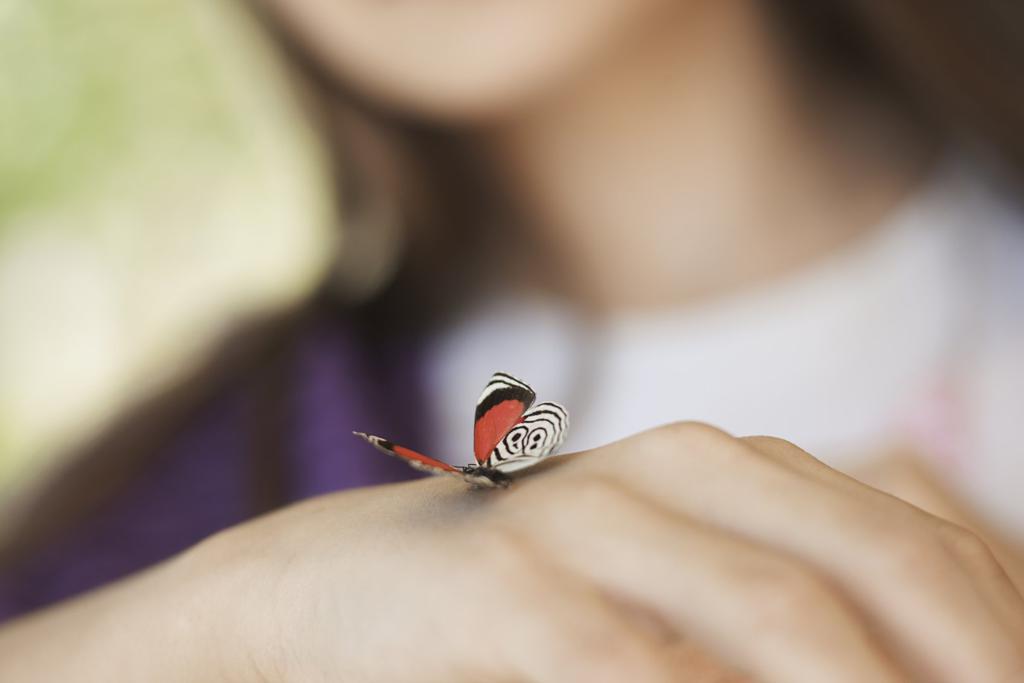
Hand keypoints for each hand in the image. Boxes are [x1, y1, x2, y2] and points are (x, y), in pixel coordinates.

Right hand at [188, 423, 1023, 681]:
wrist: (347, 583)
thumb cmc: (527, 598)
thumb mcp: (668, 583)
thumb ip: (771, 604)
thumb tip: (911, 655)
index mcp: (730, 462)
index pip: (917, 539)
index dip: (995, 627)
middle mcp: (675, 465)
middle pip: (881, 564)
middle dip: (966, 661)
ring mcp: (591, 515)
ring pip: (782, 614)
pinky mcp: (511, 586)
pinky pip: (635, 664)